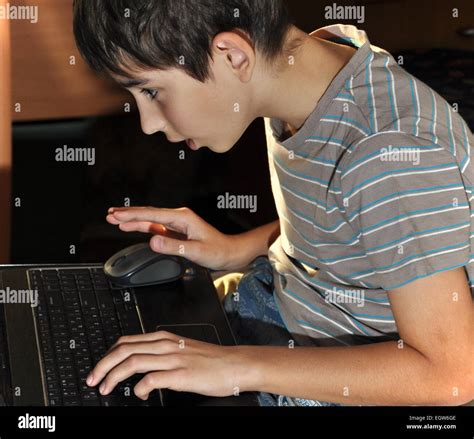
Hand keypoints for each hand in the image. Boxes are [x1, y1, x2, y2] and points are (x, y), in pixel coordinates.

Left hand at [86, 331, 253, 398]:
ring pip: (132, 362)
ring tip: (105, 388)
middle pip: (124, 350)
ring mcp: (173, 359)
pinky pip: (151, 379)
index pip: (127, 341)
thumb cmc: (211, 360)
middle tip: (92, 379)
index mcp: (164, 338)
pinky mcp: (181, 375)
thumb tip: (140, 364)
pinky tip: (140, 395)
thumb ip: (161, 354)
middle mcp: (166, 345)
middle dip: (103, 365)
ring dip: (113, 376)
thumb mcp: (182, 350)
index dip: (108, 355)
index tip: (99, 368)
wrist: (234, 364)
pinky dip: (140, 389)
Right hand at [106, 206, 234, 270]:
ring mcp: (176, 224)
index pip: (152, 215)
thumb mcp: (196, 250)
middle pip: (148, 214)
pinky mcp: (176, 232)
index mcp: (182, 217)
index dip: (133, 215)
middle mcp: (178, 218)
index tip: (117, 215)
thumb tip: (152, 241)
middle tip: (110, 214)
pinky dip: (141, 227)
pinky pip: (155, 227)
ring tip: (115, 218)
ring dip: (133, 219)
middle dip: (128, 213)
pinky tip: (132, 227)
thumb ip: (173, 246)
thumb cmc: (217, 251)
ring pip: (150, 220)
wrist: (230, 253)